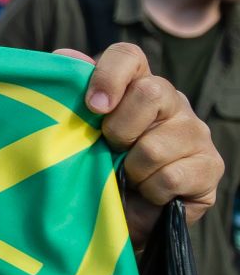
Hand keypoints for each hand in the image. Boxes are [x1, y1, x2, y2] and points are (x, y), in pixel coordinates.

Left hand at [64, 43, 222, 244]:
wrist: (121, 219)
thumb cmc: (99, 169)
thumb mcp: (80, 134)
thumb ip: (72, 96)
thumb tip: (64, 57)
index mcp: (137, 85)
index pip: (129, 56)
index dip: (109, 74)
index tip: (93, 106)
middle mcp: (172, 102)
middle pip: (151, 92)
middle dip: (119, 130)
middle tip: (110, 150)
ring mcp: (196, 133)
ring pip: (154, 145)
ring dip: (131, 170)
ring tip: (129, 177)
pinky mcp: (210, 166)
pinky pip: (170, 177)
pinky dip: (150, 191)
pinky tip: (149, 192)